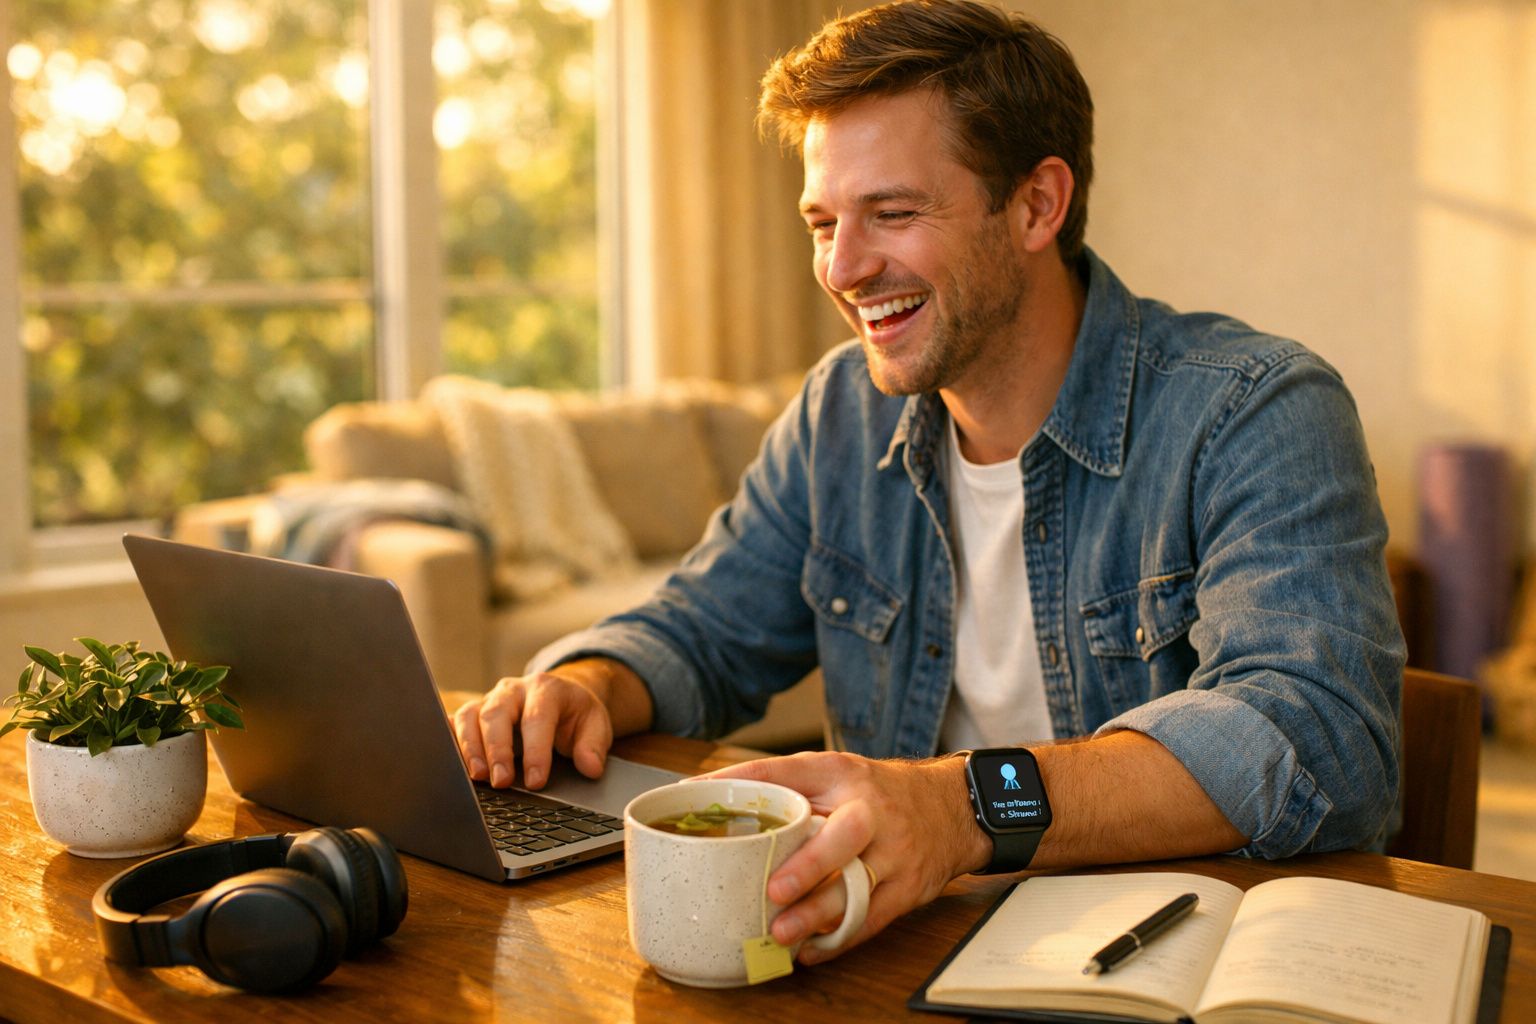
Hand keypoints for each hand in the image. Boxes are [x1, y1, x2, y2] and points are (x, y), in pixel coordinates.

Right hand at [451, 657, 654, 789]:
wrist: (560, 697)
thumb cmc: (575, 714)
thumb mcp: (595, 725)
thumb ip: (594, 746)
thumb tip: (590, 767)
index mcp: (545, 689)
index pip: (537, 718)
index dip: (535, 750)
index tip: (536, 781)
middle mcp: (513, 690)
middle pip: (496, 714)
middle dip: (497, 750)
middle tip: (501, 782)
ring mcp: (489, 699)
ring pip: (470, 716)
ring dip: (470, 748)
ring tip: (478, 777)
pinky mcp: (473, 712)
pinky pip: (455, 722)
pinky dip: (451, 741)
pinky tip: (451, 763)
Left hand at [704, 751, 989, 963]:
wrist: (952, 807)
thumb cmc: (879, 794)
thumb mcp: (839, 774)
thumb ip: (790, 788)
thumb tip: (715, 800)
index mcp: (842, 774)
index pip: (790, 772)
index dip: (747, 783)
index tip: (702, 796)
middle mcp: (872, 810)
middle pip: (845, 835)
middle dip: (810, 866)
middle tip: (775, 891)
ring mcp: (895, 850)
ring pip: (859, 886)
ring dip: (819, 915)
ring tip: (784, 933)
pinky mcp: (909, 886)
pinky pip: (874, 918)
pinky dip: (840, 939)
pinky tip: (811, 949)